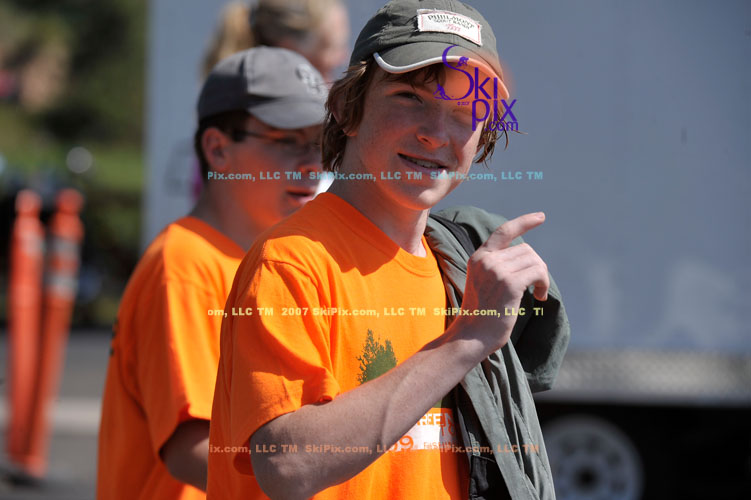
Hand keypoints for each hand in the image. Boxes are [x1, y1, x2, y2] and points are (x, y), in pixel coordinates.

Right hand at [456, 212, 549, 351]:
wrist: (471, 336)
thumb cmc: (481, 314)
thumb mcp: (483, 282)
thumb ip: (498, 265)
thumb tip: (528, 255)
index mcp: (478, 257)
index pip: (504, 231)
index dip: (524, 222)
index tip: (540, 217)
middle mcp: (486, 260)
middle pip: (526, 249)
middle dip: (536, 267)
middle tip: (537, 287)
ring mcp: (497, 270)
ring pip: (534, 260)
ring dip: (542, 277)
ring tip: (538, 293)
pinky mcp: (509, 283)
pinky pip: (538, 273)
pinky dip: (544, 284)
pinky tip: (540, 297)